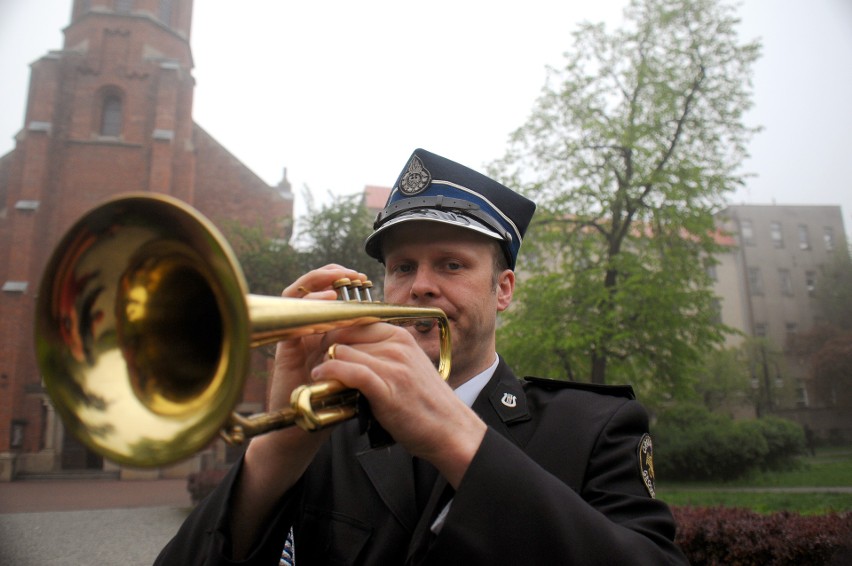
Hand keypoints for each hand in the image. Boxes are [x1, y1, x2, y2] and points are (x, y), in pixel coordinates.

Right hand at [231, 264, 368, 557]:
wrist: (303, 434)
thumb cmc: (333, 405)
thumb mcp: (355, 372)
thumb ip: (364, 351)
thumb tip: (388, 328)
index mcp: (324, 334)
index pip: (331, 298)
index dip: (343, 283)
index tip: (365, 278)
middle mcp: (306, 332)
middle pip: (313, 290)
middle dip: (332, 277)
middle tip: (354, 274)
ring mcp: (294, 337)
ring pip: (299, 297)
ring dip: (319, 283)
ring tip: (341, 279)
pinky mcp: (283, 347)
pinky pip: (291, 317)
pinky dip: (308, 305)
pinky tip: (328, 302)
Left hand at [311, 323, 486, 487]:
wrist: (449, 429)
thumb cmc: (424, 402)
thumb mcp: (406, 365)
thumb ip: (381, 353)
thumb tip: (346, 348)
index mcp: (400, 336)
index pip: (354, 321)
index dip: (333, 334)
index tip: (323, 349)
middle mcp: (397, 345)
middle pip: (344, 335)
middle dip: (325, 348)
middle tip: (318, 364)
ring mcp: (393, 365)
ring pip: (342, 351)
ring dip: (325, 363)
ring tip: (319, 376)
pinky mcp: (386, 387)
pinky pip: (348, 370)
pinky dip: (329, 372)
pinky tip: (321, 377)